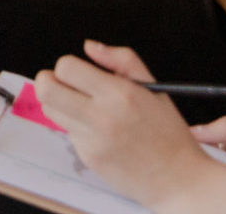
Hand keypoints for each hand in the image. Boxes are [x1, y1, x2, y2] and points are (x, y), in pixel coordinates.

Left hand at [33, 41, 220, 209]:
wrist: (179, 179)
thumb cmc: (168, 132)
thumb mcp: (153, 88)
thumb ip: (121, 60)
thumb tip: (89, 46)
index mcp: (119, 93)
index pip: (66, 67)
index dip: (68, 66)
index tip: (78, 72)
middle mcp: (102, 116)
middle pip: (45, 89)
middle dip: (49, 81)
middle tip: (63, 85)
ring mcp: (92, 140)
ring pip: (51, 110)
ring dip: (61, 105)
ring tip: (85, 109)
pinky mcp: (88, 158)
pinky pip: (69, 134)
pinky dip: (78, 129)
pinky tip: (101, 134)